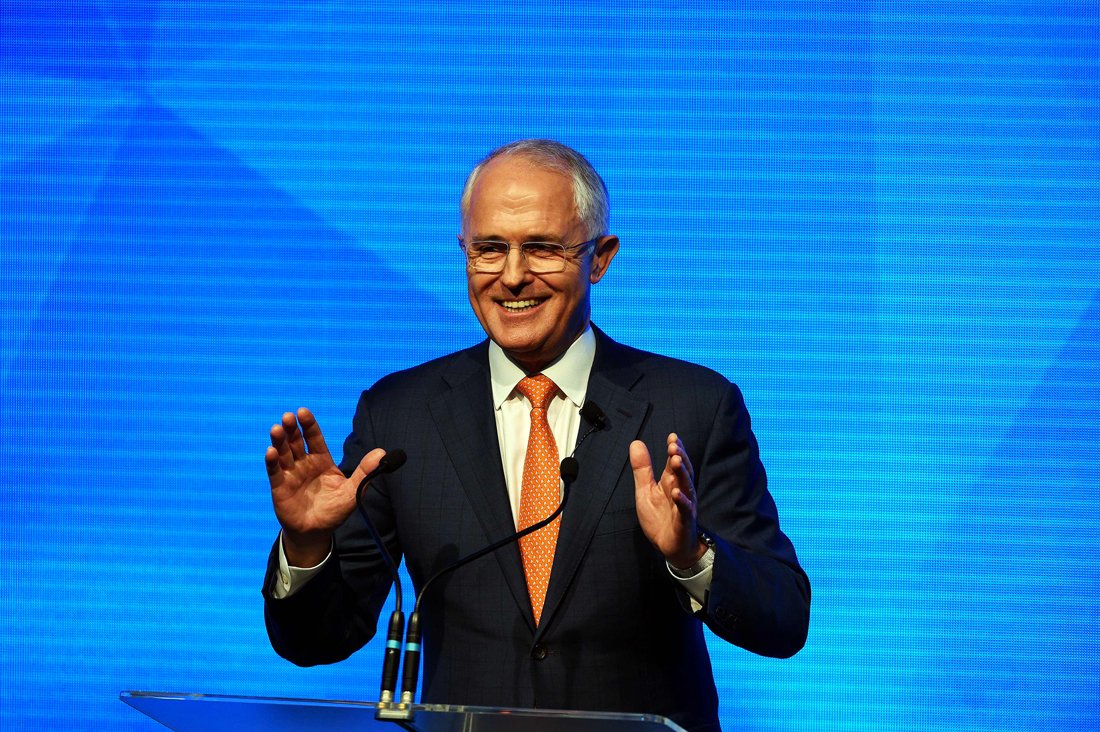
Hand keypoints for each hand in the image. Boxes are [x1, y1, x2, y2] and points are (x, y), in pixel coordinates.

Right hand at [265, 407, 385, 565]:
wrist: (316, 532)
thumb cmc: (334, 510)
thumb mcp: (352, 491)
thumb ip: (364, 472)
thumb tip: (382, 453)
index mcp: (321, 460)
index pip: (314, 438)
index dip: (308, 425)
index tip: (303, 411)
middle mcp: (304, 464)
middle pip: (296, 441)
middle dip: (291, 429)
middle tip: (288, 416)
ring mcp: (291, 474)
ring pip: (283, 453)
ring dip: (279, 440)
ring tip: (277, 429)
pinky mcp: (280, 487)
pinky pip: (275, 472)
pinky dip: (272, 461)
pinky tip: (271, 452)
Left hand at [631, 433, 705, 568]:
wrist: (669, 546)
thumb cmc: (660, 518)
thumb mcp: (645, 490)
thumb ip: (642, 468)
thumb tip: (636, 442)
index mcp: (671, 482)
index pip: (674, 462)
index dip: (675, 449)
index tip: (672, 436)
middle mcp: (681, 490)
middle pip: (682, 471)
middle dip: (679, 457)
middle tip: (674, 445)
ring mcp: (684, 505)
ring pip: (686, 486)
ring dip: (682, 473)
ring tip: (676, 460)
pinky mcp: (684, 521)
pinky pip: (684, 510)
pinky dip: (681, 500)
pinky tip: (676, 492)